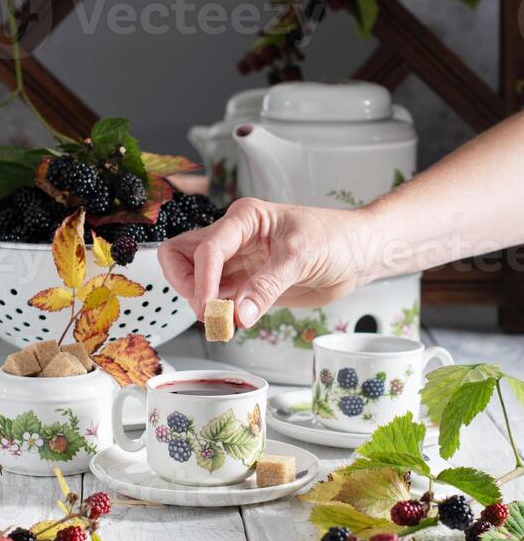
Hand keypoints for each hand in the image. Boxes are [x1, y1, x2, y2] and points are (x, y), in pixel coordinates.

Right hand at [158, 197, 371, 328]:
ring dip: (202, 302)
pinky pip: (218, 298)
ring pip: (194, 278)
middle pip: (183, 256)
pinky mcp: (245, 284)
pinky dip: (218, 312)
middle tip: (208, 310)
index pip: (207, 247)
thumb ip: (267, 286)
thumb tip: (238, 313)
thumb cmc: (335, 238)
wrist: (357, 254)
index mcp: (244, 218)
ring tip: (224, 320)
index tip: (210, 307)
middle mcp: (234, 238)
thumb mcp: (301, 257)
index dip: (203, 279)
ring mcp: (238, 262)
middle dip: (188, 285)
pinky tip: (233, 321)